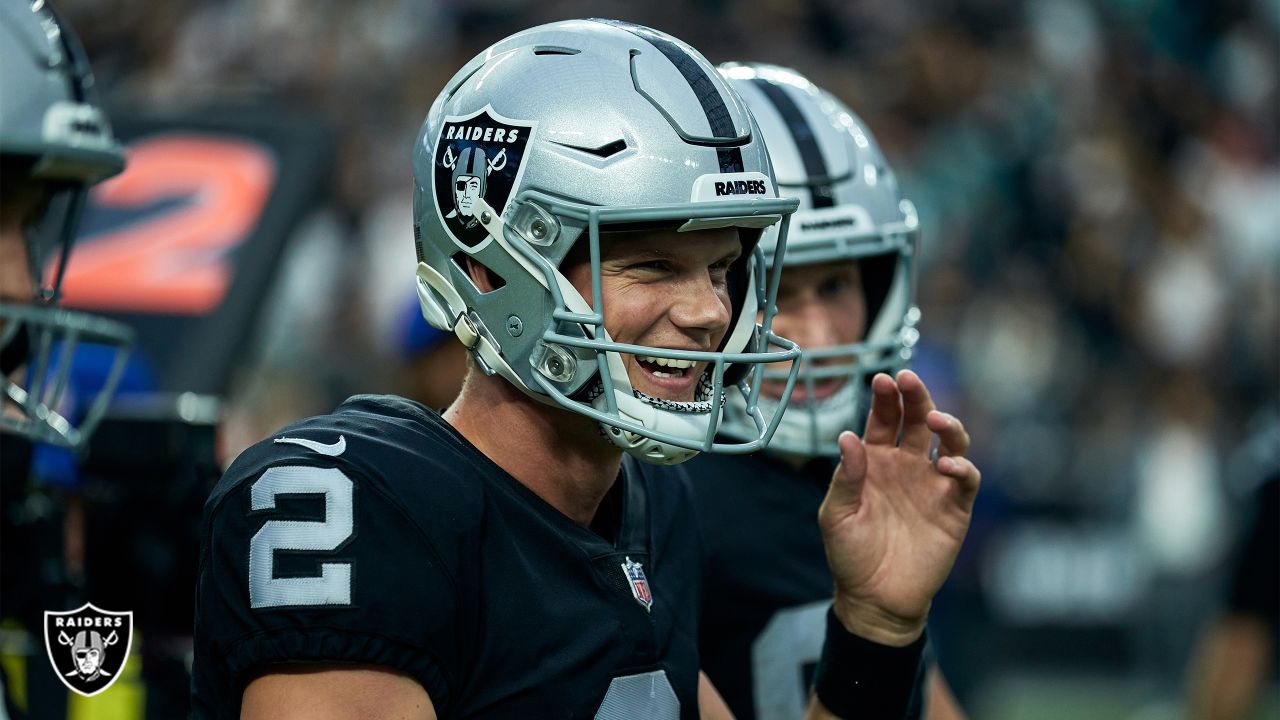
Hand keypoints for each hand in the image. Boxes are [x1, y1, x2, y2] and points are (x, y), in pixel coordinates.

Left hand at [817, 370, 979, 645]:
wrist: (874, 598)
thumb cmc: (850, 554)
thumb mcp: (837, 515)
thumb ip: (845, 477)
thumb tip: (848, 436)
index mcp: (875, 460)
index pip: (883, 419)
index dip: (885, 398)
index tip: (882, 379)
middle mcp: (907, 465)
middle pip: (917, 420)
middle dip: (916, 396)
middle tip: (909, 378)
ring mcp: (933, 484)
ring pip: (949, 441)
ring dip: (946, 424)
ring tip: (934, 419)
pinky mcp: (955, 508)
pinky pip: (966, 480)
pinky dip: (963, 467)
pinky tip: (948, 465)